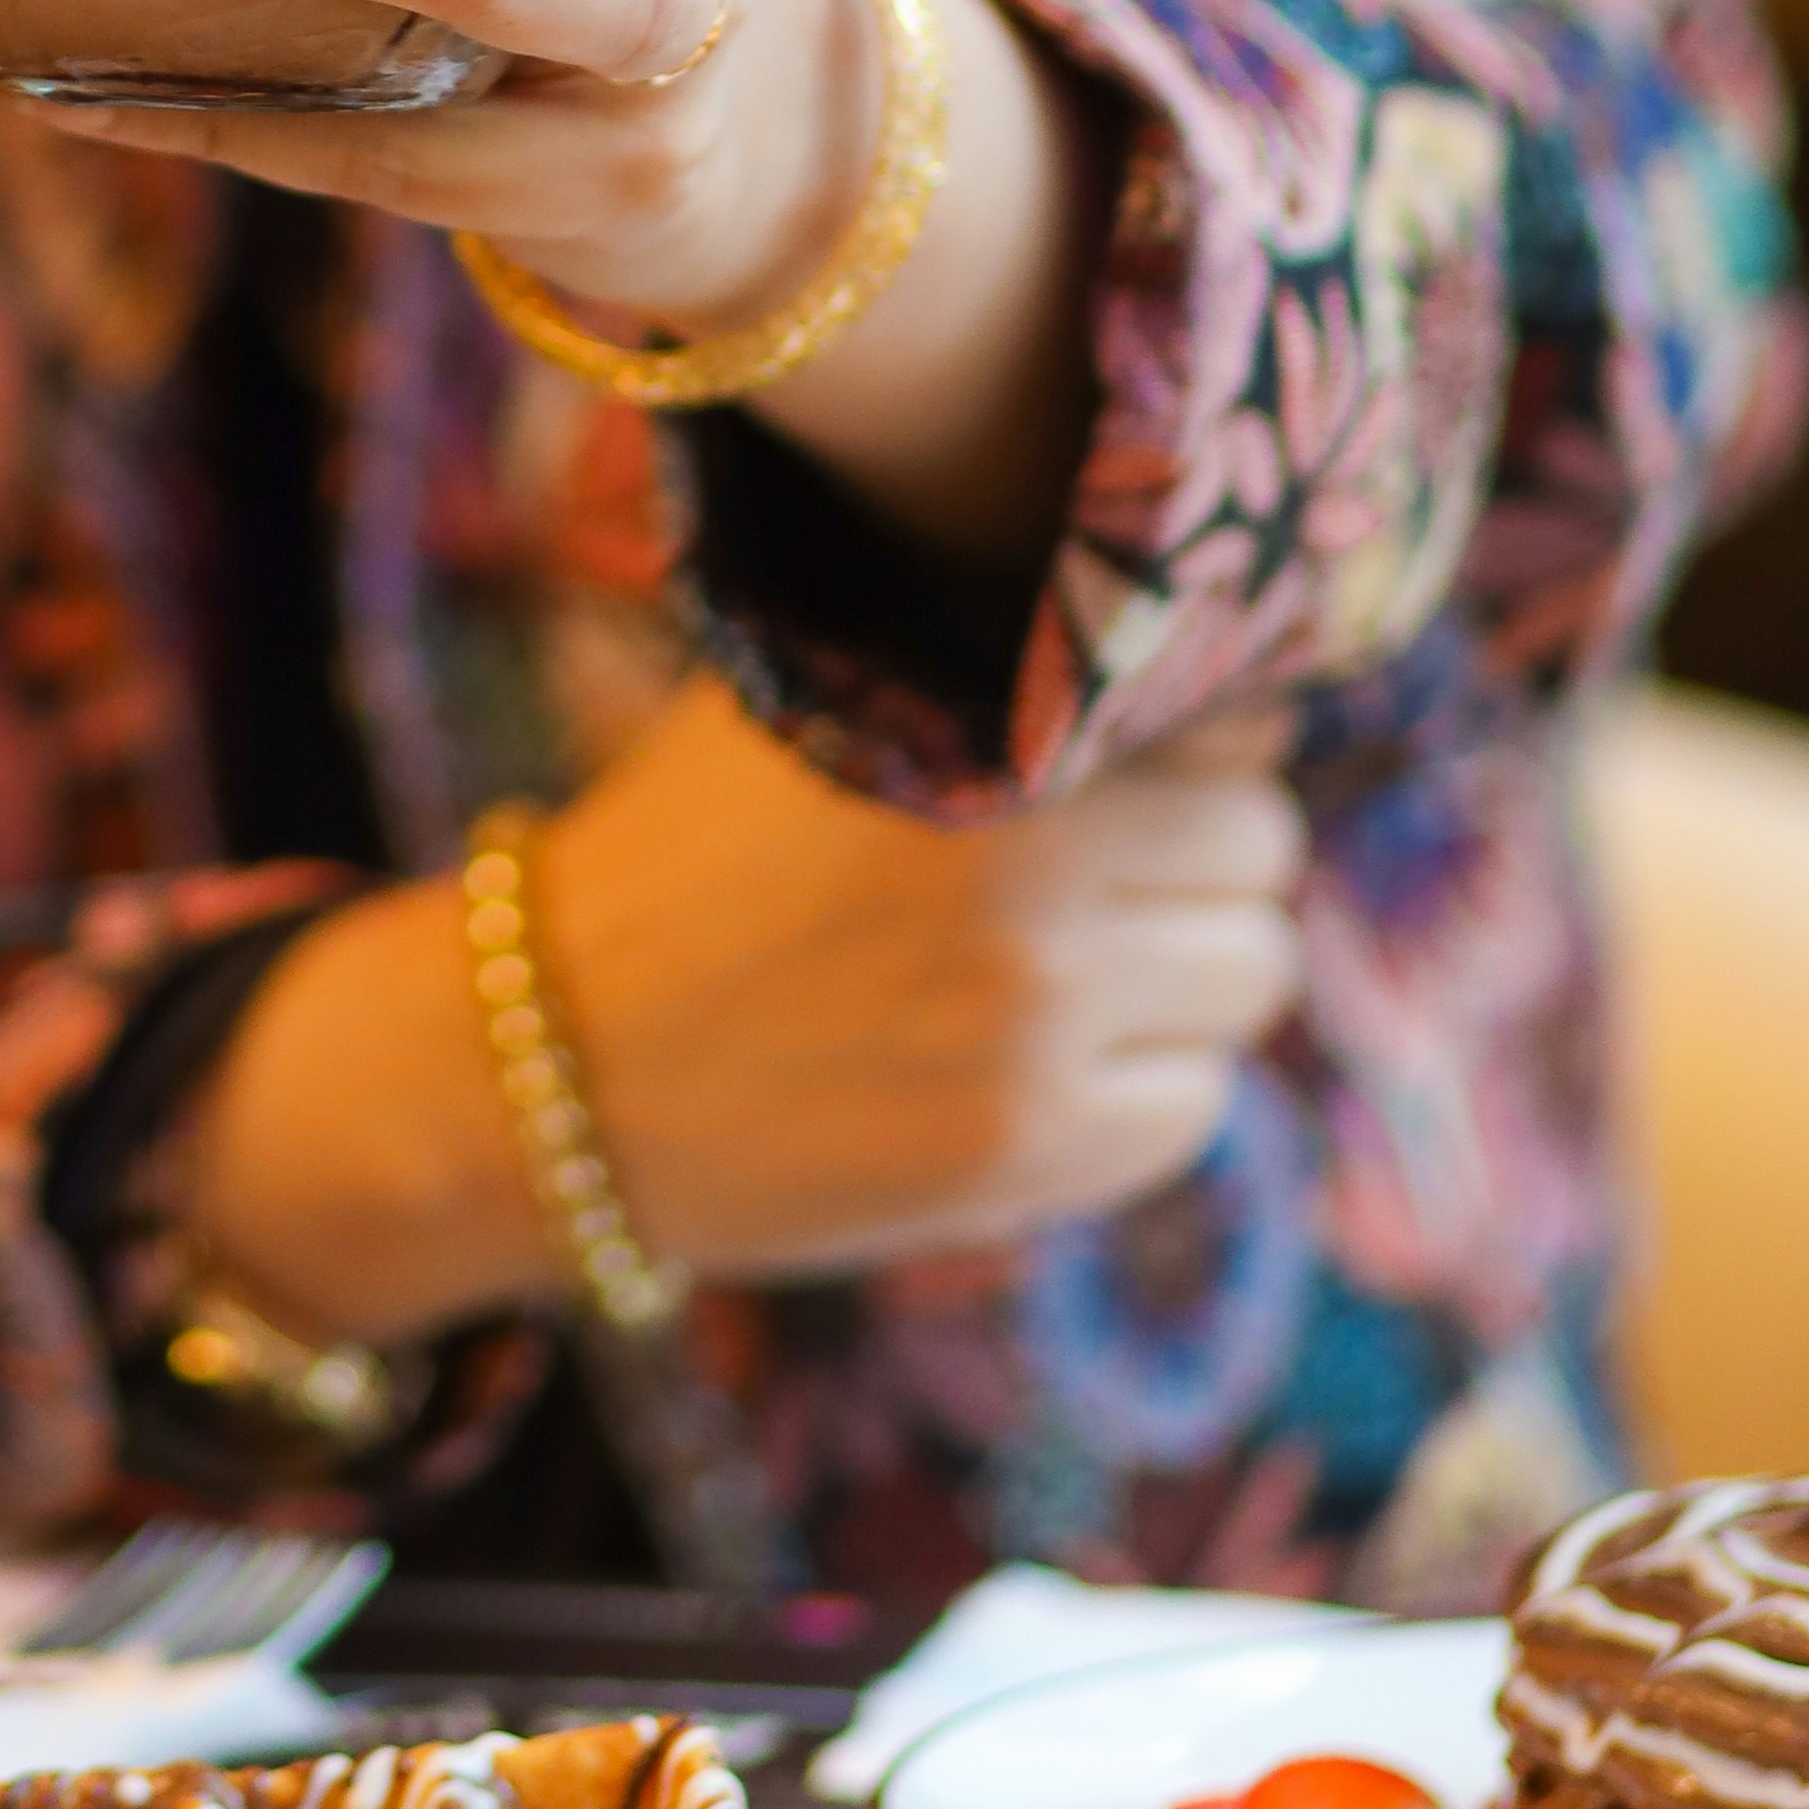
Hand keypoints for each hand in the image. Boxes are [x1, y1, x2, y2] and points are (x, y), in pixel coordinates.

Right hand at [180, 677, 1307, 1348]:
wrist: (547, 1058)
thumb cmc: (686, 857)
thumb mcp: (809, 695)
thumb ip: (979, 659)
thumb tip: (1172, 651)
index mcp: (980, 738)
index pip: (1224, 714)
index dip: (1189, 738)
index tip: (1136, 764)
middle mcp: (1028, 874)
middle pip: (1261, 847)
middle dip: (1198, 860)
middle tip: (1101, 879)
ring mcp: (1036, 1026)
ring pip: (1252, 978)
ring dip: (1183, 979)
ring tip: (1067, 976)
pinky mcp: (1027, 1158)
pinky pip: (1195, 1111)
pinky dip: (1140, 1093)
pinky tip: (1033, 1069)